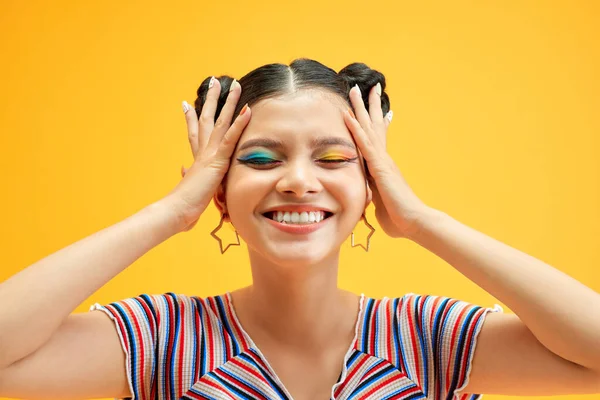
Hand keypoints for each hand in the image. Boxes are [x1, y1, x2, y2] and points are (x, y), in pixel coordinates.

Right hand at [166, 78, 250, 231]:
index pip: (194, 133)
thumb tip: (182, 169)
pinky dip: (239, 123)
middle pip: (206, 119)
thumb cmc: (183, 207)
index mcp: (196, 159)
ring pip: (220, 121)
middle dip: (211, 99)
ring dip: (229, 102)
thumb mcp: (188, 188)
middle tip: (213, 81)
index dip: (191, 118)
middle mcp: (202, 151)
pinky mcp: (218, 160)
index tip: (186, 104)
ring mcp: (210, 153)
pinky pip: (230, 137)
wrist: (177, 210)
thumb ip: (187, 176)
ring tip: (236, 84)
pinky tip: (247, 109)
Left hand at [344, 84, 429, 238]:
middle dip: (369, 106)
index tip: (375, 108)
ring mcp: (382, 161)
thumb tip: (372, 203)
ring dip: (360, 108)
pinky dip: (355, 129)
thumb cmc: (400, 219)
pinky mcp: (379, 167)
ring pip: (368, 128)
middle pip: (374, 126)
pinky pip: (364, 144)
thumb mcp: (381, 205)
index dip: (376, 123)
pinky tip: (347, 115)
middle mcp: (384, 159)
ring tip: (354, 88)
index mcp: (383, 168)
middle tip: (365, 87)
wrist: (414, 223)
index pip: (377, 139)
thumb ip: (375, 199)